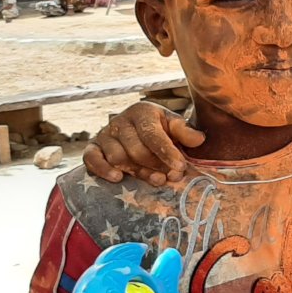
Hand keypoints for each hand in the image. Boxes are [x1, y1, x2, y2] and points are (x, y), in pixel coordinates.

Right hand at [84, 101, 203, 185]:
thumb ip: (185, 132)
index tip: (180, 167)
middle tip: (171, 177)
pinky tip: (117, 178)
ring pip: (118, 157)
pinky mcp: (93, 147)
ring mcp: (105, 134)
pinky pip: (92, 159)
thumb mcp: (174, 127)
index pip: (153, 135)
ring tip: (155, 180)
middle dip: (155, 166)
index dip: (167, 153)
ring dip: (137, 172)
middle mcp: (120, 121)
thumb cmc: (159, 130)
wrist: (135, 128)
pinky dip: (103, 169)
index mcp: (142, 112)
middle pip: (137, 150)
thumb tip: (199, 139)